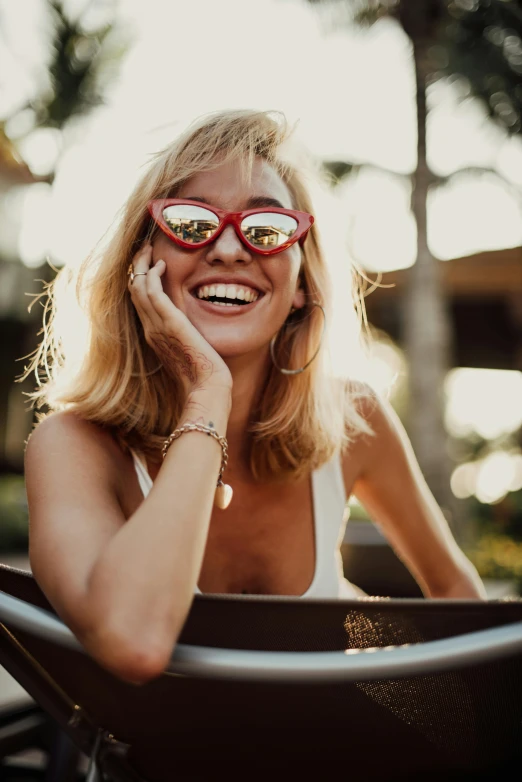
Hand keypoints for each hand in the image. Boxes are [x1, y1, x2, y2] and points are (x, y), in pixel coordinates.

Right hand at [128, 244, 232, 398]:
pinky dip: (153, 275)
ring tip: (150, 249)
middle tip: (145, 248)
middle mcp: (150, 328)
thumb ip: (184, 336)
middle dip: (136, 266)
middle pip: (132, 289)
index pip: (138, 300)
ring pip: (137, 287)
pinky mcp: (170, 322)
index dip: (139, 279)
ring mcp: (157, 325)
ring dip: (141, 264)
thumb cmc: (202, 373)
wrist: (206, 387)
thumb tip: (189, 328)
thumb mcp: (189, 349)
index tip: (148, 263)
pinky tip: (162, 265)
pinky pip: (152, 292)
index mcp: (154, 334)